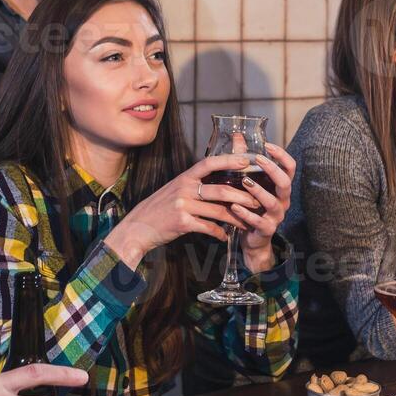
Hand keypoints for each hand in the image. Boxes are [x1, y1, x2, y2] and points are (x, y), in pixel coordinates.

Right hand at [104, 154, 258, 268]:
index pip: (209, 163)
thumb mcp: (174, 191)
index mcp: (184, 178)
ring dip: (236, 218)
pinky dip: (219, 232)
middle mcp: (184, 188)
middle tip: (257, 201)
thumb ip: (194, 186)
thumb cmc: (159, 208)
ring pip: (219, 211)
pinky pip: (208, 227)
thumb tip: (218, 185)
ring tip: (247, 222)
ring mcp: (183, 206)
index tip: (246, 161)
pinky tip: (225, 236)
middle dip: (243, 196)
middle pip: (221, 190)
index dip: (228, 160)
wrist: (138, 227)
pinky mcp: (182, 223)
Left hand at [230, 144, 296, 273]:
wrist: (253, 238)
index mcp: (280, 187)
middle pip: (285, 183)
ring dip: (259, 191)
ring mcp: (276, 216)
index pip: (290, 168)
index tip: (268, 145)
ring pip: (273, 202)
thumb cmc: (251, 205)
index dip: (282, 155)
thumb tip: (237, 135)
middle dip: (273, 170)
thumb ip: (244, 159)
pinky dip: (246, 213)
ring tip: (244, 181)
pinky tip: (234, 206)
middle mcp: (283, 200)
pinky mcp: (266, 229)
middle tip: (258, 159)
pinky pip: (258, 221)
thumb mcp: (250, 181)